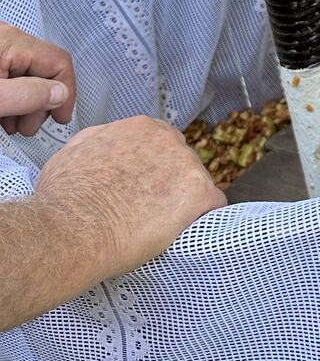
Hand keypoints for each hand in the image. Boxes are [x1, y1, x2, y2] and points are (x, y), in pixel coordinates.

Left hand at [0, 23, 74, 136]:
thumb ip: (28, 95)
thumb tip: (60, 94)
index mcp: (11, 41)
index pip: (58, 62)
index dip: (65, 93)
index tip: (60, 119)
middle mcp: (6, 37)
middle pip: (42, 68)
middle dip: (41, 103)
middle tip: (28, 127)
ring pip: (25, 73)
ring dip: (25, 102)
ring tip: (13, 125)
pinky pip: (8, 73)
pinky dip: (11, 94)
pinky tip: (2, 113)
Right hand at [34, 117, 225, 280]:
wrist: (71, 228)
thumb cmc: (65, 198)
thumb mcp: (75, 151)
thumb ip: (100, 142)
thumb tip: (106, 145)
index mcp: (140, 128)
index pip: (162, 147)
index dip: (154, 172)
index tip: (144, 189)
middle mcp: (168, 139)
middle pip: (181, 164)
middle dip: (170, 186)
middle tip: (149, 210)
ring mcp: (186, 164)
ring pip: (197, 185)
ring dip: (184, 203)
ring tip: (157, 226)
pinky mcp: (198, 192)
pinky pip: (213, 206)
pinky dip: (201, 220)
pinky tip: (182, 232)